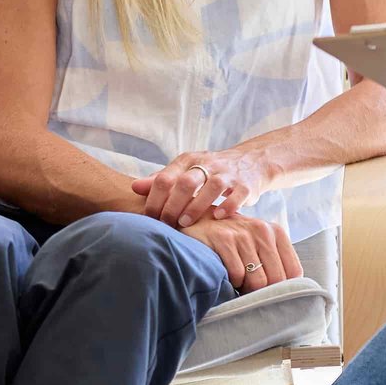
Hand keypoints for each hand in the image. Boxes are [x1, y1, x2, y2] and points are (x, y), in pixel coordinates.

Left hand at [130, 148, 270, 227]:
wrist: (251, 161)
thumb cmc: (211, 170)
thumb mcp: (186, 170)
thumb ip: (161, 179)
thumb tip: (134, 188)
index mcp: (189, 160)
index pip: (165, 178)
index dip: (154, 199)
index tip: (150, 217)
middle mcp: (208, 164)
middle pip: (186, 182)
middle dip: (172, 205)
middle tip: (166, 223)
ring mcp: (228, 174)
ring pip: (211, 186)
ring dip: (196, 206)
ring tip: (185, 222)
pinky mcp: (246, 185)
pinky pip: (237, 195)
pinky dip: (227, 206)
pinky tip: (217, 217)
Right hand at [185, 213, 301, 293]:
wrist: (198, 221)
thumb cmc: (233, 240)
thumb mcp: (258, 243)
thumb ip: (275, 262)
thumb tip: (288, 293)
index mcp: (276, 232)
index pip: (294, 272)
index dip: (283, 288)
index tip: (270, 292)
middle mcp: (262, 230)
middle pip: (276, 279)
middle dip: (263, 292)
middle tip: (250, 290)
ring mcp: (242, 234)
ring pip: (257, 281)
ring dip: (246, 288)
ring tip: (237, 281)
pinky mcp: (223, 239)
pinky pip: (236, 275)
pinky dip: (231, 282)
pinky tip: (225, 274)